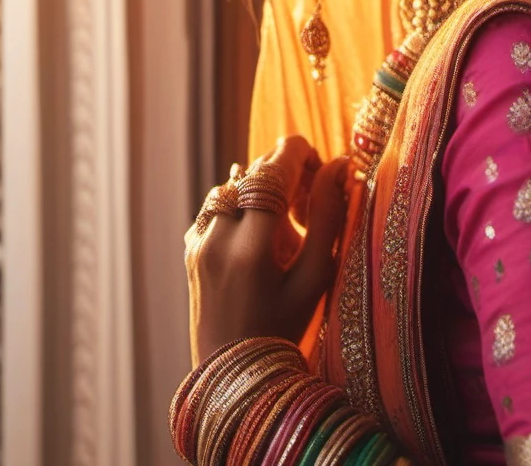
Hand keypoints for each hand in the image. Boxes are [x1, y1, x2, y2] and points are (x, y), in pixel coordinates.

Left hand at [184, 136, 349, 363]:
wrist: (233, 376)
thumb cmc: (284, 330)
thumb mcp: (316, 278)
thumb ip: (329, 217)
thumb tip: (341, 165)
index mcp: (252, 246)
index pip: (274, 168)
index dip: (302, 154)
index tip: (324, 167)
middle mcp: (217, 236)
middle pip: (254, 170)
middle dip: (287, 173)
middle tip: (311, 206)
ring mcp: (198, 241)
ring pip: (233, 183)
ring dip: (262, 188)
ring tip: (286, 225)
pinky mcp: (190, 247)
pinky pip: (216, 204)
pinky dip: (240, 205)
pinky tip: (259, 236)